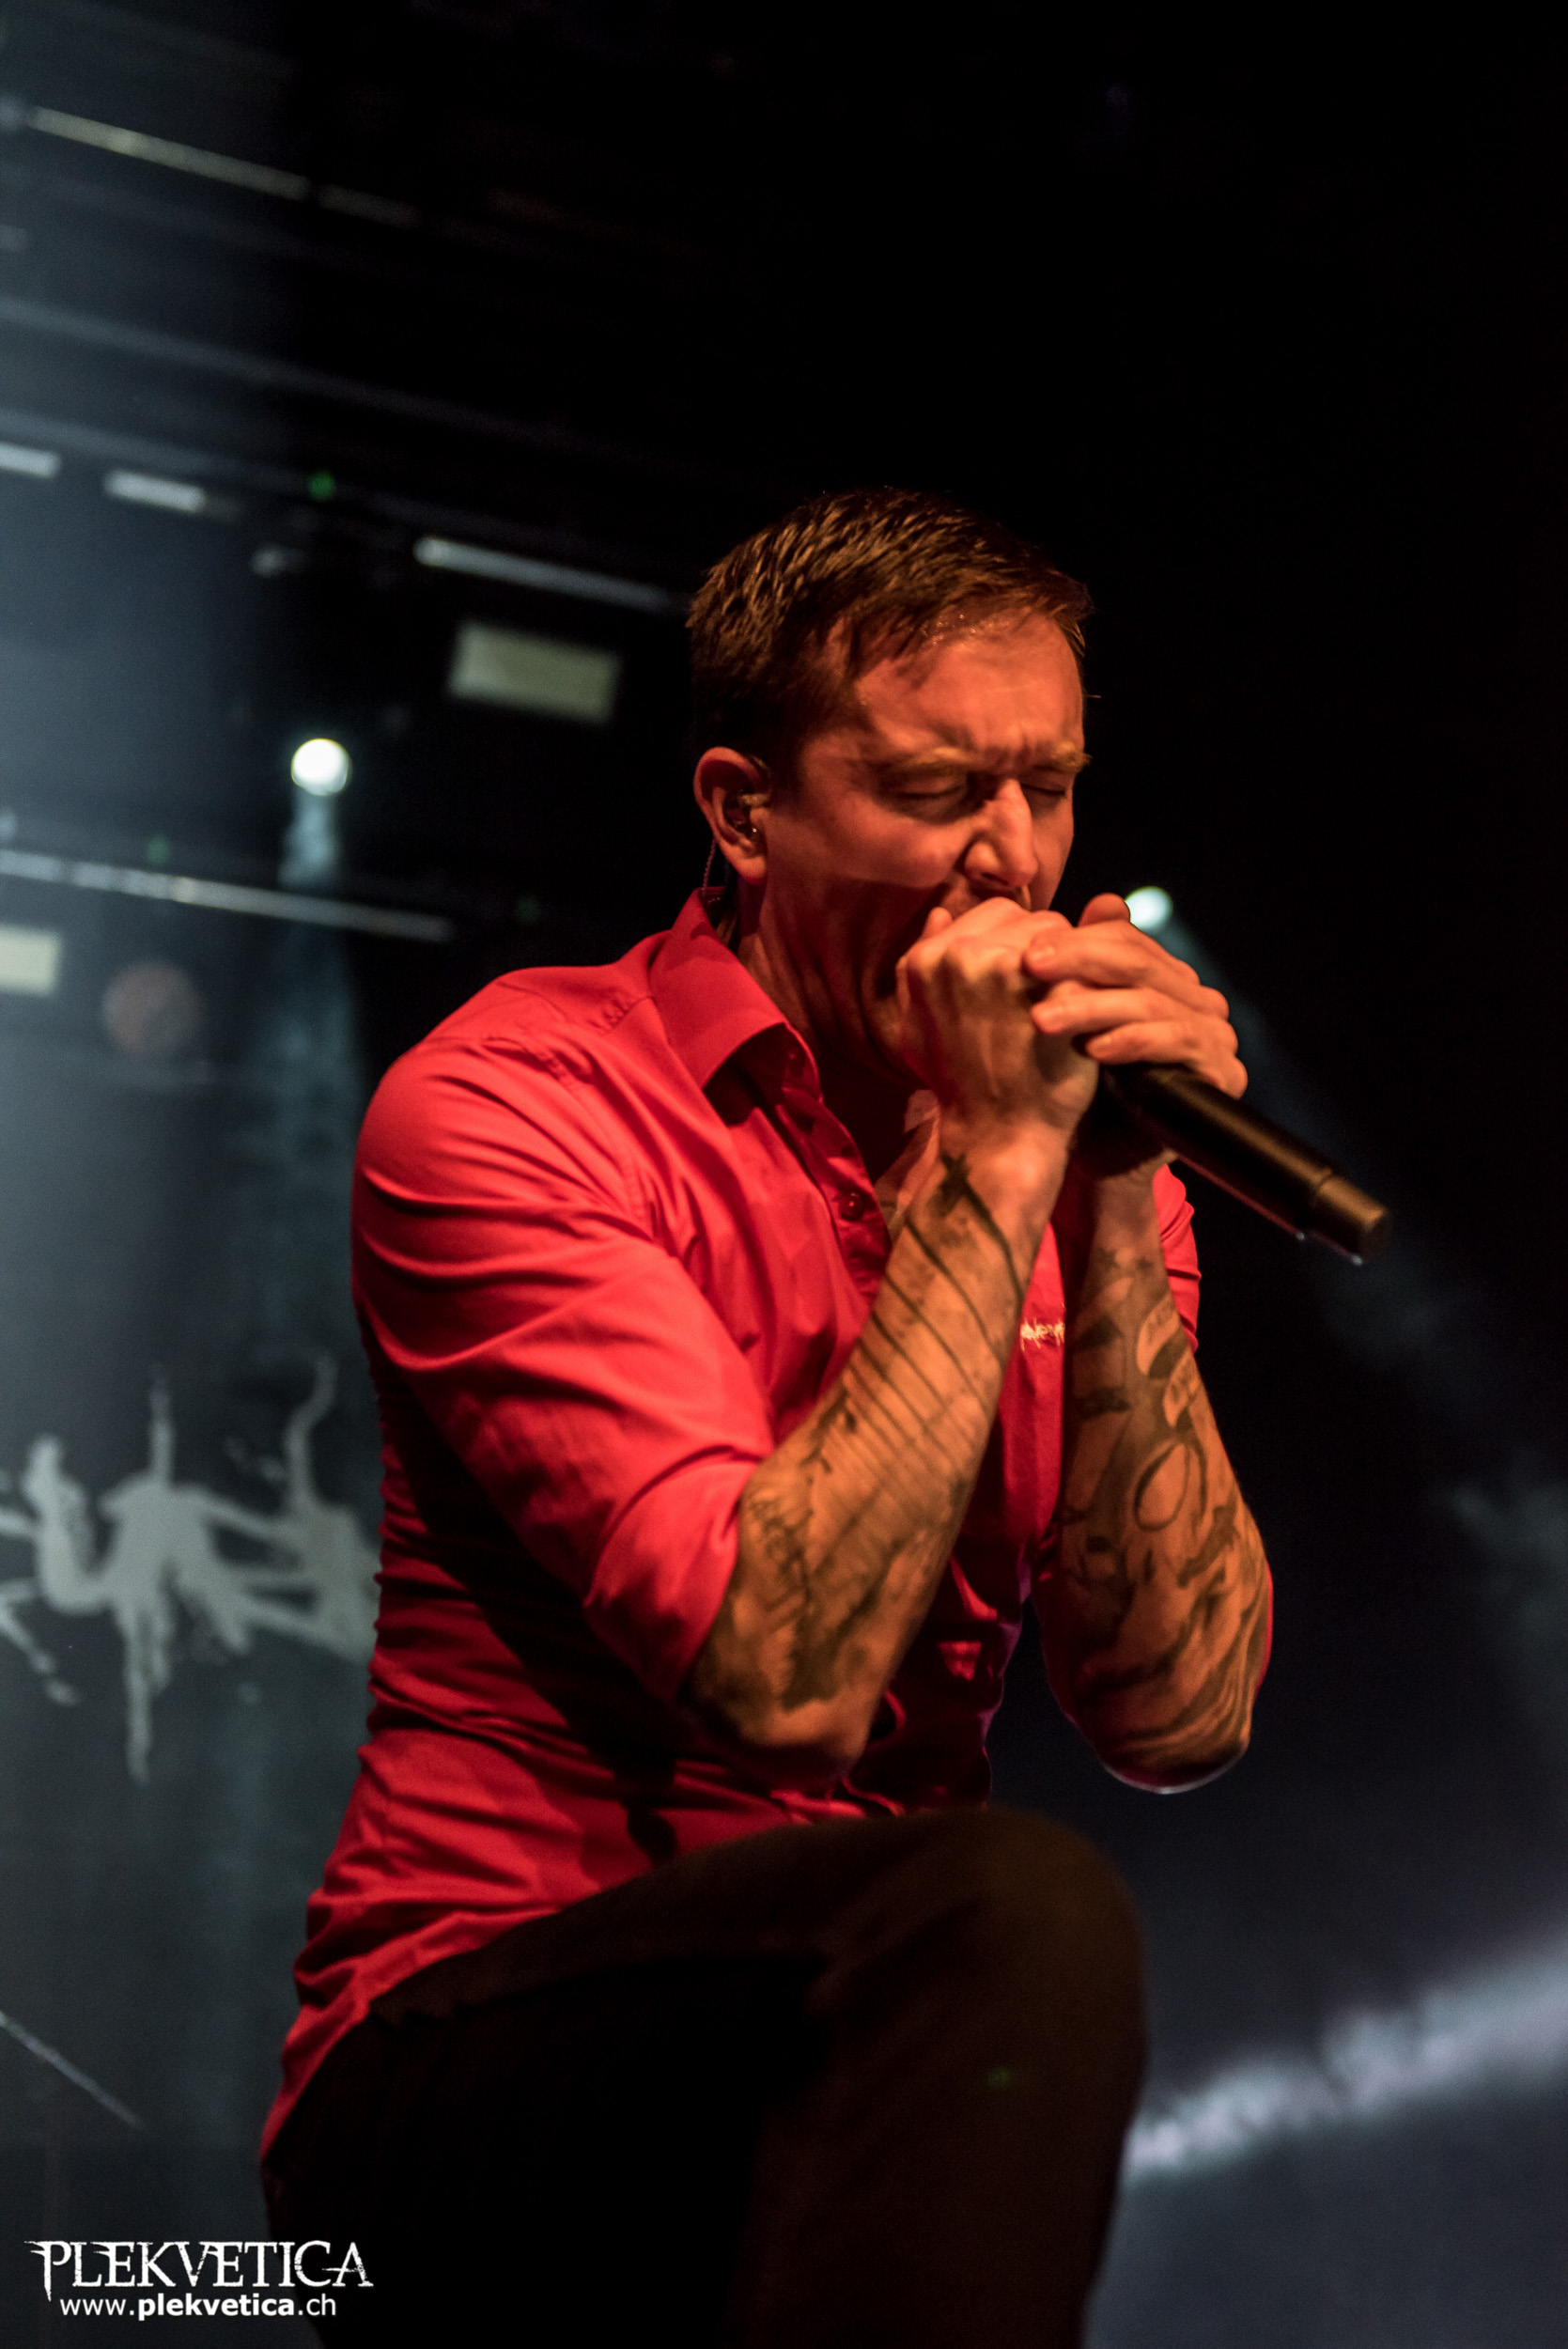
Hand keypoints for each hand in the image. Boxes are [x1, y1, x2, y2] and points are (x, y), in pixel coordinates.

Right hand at [894, 897, 1099, 1151]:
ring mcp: (1006, 968)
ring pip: (1062, 935)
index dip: (1016, 945)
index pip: (993, 914)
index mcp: (927, 959)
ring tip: (1069, 1005)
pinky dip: (1091, 982)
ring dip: (1071, 963)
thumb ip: (921, 966)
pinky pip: (1086, 960)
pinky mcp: (1050, 986)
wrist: (997, 1138)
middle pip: (1027, 918)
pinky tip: (1089, 1013)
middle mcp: (960, 954)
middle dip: (1045, 950)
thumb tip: (938, 913)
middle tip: (1051, 996)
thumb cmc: (960, 1087)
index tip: (1025, 985)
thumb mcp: (919, 1026)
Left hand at [1023, 893, 1245, 1182]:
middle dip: (1080, 962)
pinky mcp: (1223, 1073)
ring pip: (1151, 1002)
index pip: (1126, 941)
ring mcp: (1216, 1035)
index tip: (1026, 951)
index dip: (1077, 941)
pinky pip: (1176, 1043)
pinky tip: (1093, 1050)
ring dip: (1093, 1008)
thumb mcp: (1069, 1018)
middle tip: (1030, 967)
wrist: (1096, 1160)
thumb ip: (1078, 965)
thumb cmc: (1076, 1086)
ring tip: (1041, 1019)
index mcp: (1165, 979)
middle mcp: (1197, 1000)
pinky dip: (1132, 1042)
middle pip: (1140, 964)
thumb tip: (1101, 899)